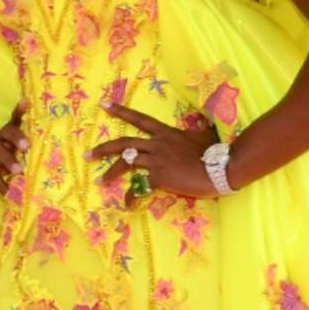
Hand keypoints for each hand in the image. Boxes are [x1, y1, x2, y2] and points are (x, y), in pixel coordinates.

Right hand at [0, 103, 27, 196]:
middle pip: (0, 152)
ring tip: (12, 191)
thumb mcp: (7, 128)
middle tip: (19, 169)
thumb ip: (17, 117)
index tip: (27, 145)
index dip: (17, 138)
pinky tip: (7, 198)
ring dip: (2, 180)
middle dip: (8, 160)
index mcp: (1, 136)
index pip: (9, 133)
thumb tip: (26, 100)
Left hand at [87, 101, 218, 202]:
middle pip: (124, 143)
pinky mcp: (160, 177)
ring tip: (99, 181)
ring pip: (126, 164)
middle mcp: (157, 144)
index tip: (104, 104)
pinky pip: (140, 187)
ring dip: (110, 173)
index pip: (139, 119)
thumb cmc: (215, 152)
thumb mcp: (206, 134)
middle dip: (104, 149)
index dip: (121, 111)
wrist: (219, 168)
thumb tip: (208, 118)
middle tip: (88, 154)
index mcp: (166, 133)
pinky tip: (127, 204)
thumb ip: (201, 126)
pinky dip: (131, 197)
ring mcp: (157, 160)